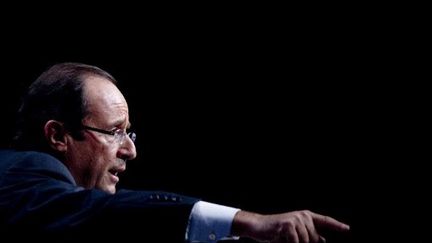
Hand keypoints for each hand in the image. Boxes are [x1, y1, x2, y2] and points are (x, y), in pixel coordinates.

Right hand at [232, 210, 349, 242]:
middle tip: (289, 239)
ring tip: (284, 239)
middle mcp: (303, 216)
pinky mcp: (288, 225)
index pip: (326, 221)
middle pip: (314, 239)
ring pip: (305, 242)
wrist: (258, 226)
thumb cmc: (277, 232)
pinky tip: (281, 239)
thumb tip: (322, 240)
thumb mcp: (295, 233)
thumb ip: (310, 235)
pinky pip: (296, 242)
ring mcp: (296, 219)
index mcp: (307, 216)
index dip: (338, 226)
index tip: (349, 230)